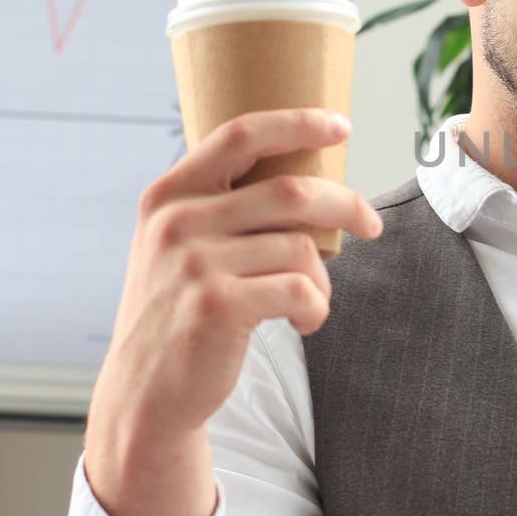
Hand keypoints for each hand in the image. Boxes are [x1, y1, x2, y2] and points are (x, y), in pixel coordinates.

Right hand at [82, 107, 382, 515]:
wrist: (145, 392)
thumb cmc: (179, 312)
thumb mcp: (178, 247)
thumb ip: (223, 208)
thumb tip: (310, 180)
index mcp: (168, 195)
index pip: (240, 135)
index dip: (297, 123)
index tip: (340, 125)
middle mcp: (176, 222)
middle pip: (292, 191)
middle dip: (346, 205)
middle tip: (371, 224)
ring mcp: (194, 263)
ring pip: (301, 248)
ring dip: (321, 278)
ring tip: (310, 300)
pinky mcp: (218, 306)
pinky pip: (300, 290)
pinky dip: (316, 307)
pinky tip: (304, 321)